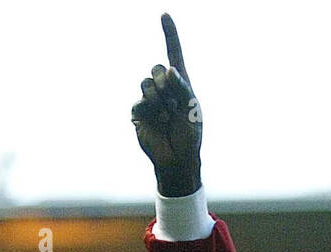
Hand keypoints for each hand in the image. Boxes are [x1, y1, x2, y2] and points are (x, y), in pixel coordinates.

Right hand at [132, 13, 202, 196]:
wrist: (178, 159)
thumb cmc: (189, 135)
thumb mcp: (193, 109)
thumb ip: (182, 88)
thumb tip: (169, 69)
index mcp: (180, 84)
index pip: (174, 54)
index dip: (170, 34)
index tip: (165, 14)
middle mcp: (163, 88)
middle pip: (157, 68)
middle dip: (166, 84)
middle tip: (173, 103)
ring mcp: (149, 99)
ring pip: (147, 83)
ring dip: (159, 99)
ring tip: (167, 116)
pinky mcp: (138, 112)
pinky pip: (140, 101)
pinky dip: (151, 112)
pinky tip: (158, 123)